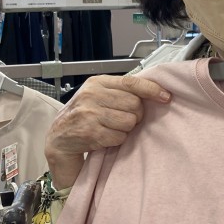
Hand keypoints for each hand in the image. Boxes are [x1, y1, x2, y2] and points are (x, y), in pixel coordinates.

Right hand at [44, 74, 171, 188]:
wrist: (58, 138)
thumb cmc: (83, 116)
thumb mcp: (98, 96)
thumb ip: (120, 91)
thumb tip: (155, 92)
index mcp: (97, 83)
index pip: (131, 82)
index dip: (152, 90)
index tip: (166, 97)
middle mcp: (92, 95)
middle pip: (134, 104)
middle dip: (135, 115)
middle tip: (122, 120)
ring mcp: (90, 114)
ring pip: (129, 122)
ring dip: (125, 129)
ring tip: (111, 128)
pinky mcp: (90, 133)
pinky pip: (120, 137)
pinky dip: (116, 140)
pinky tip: (104, 138)